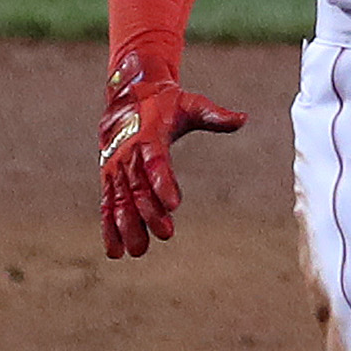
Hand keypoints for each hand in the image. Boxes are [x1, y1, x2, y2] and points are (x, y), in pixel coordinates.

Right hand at [99, 48, 245, 257]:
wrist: (126, 98)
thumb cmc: (164, 104)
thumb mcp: (190, 104)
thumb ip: (214, 115)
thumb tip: (243, 119)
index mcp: (149, 136)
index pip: (155, 162)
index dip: (163, 183)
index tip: (174, 204)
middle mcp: (128, 154)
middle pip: (138, 187)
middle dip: (150, 213)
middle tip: (166, 233)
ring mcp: (116, 169)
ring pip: (120, 201)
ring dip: (128, 227)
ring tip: (139, 250)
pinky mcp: (109, 179)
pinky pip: (107, 205)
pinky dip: (109, 229)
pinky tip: (116, 252)